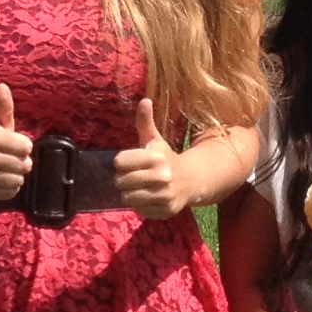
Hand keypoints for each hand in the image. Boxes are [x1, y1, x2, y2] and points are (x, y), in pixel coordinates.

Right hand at [0, 83, 31, 201]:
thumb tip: (2, 86)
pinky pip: (11, 193)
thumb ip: (4, 106)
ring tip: (5, 168)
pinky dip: (10, 188)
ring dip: (16, 175)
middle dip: (22, 162)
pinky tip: (0, 179)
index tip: (14, 144)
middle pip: (25, 166)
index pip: (27, 147)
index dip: (24, 146)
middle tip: (10, 158)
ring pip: (18, 180)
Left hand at [113, 97, 186, 217]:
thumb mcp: (155, 140)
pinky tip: (150, 198)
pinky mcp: (166, 211)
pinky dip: (141, 205)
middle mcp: (162, 176)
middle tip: (134, 177)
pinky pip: (139, 210)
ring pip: (127, 198)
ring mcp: (164, 195)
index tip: (131, 162)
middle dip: (124, 179)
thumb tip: (144, 100)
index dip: (122, 163)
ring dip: (130, 194)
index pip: (119, 161)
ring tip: (140, 188)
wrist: (192, 180)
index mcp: (156, 157)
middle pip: (121, 181)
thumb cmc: (166, 159)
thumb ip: (145, 122)